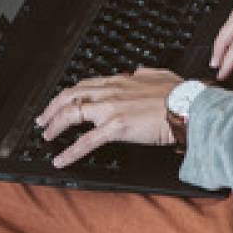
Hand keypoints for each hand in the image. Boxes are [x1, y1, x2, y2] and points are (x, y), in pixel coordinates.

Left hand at [34, 69, 180, 168]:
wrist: (190, 107)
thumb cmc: (180, 94)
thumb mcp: (159, 75)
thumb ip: (144, 74)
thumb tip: (138, 72)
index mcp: (120, 81)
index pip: (85, 85)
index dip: (69, 94)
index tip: (62, 101)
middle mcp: (110, 91)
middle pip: (70, 96)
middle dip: (52, 108)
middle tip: (43, 119)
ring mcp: (111, 108)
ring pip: (71, 114)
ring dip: (54, 126)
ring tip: (46, 136)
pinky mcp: (115, 127)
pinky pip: (85, 142)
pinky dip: (69, 152)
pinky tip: (61, 160)